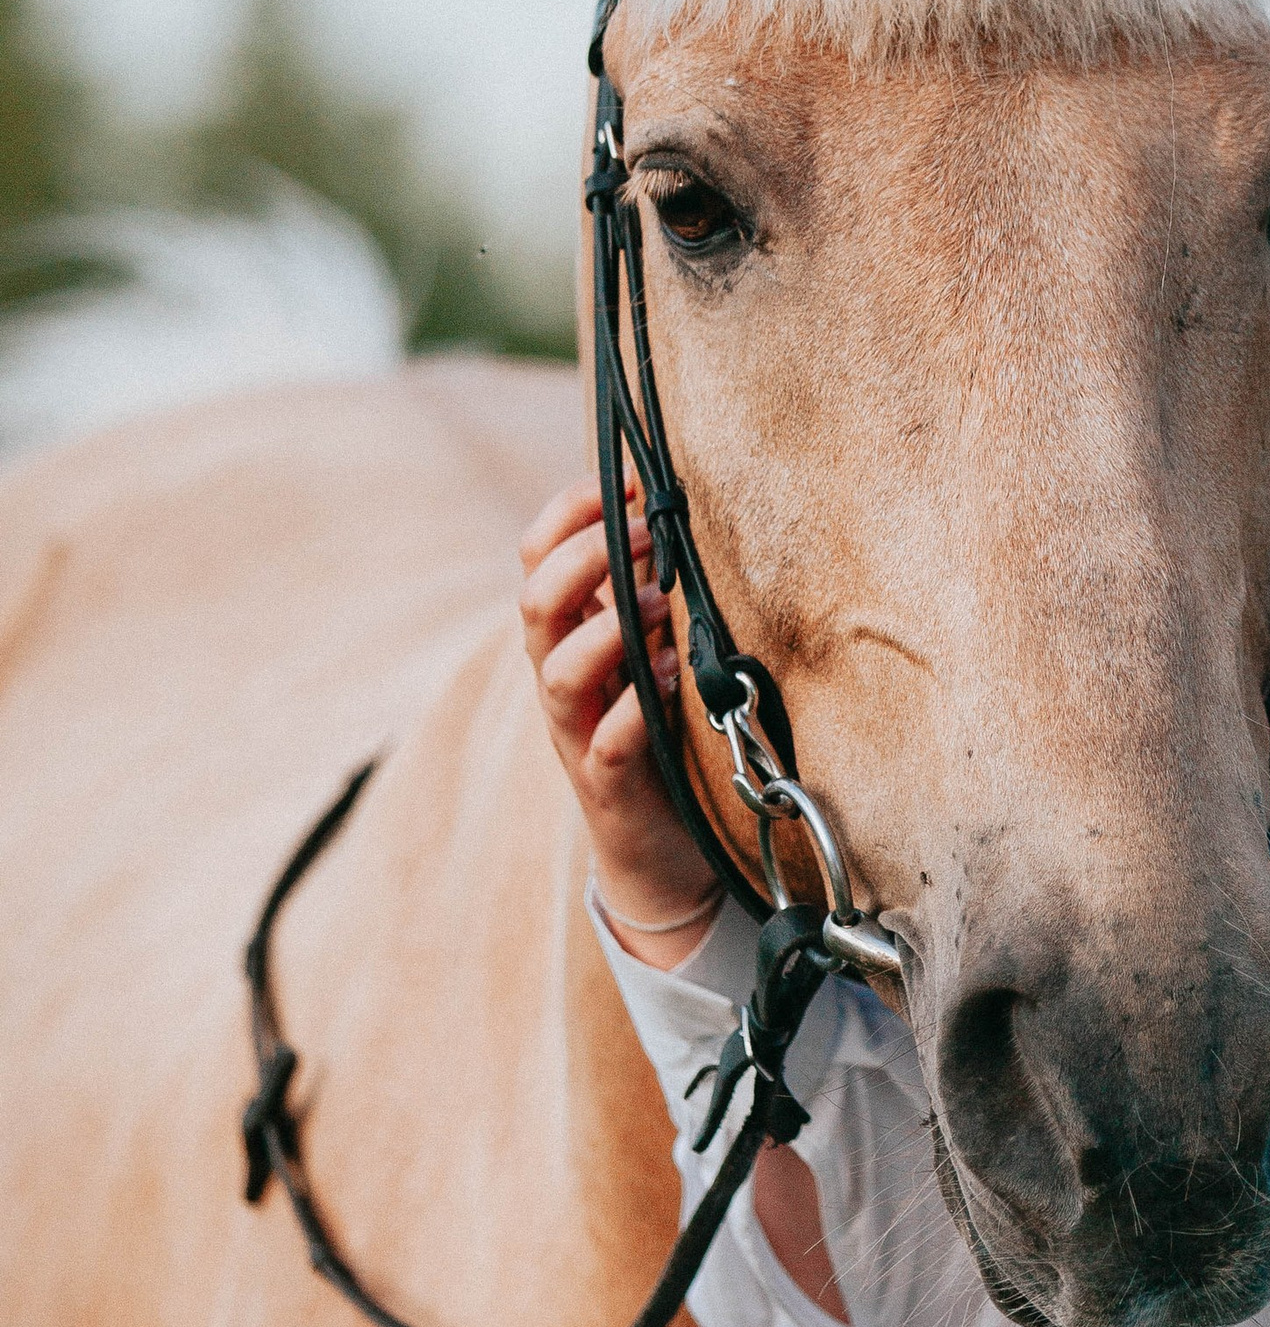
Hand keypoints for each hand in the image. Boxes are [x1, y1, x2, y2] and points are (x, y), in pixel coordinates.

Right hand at [519, 476, 723, 968]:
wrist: (658, 848)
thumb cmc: (658, 733)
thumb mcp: (647, 651)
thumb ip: (647, 591)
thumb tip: (675, 511)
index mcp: (567, 635)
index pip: (536, 556)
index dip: (569, 511)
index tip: (622, 478)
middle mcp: (560, 678)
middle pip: (536, 602)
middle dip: (585, 556)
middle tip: (644, 532)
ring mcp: (578, 731)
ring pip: (557, 669)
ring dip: (605, 627)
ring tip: (654, 602)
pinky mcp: (607, 783)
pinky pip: (606, 741)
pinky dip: (634, 706)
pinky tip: (669, 677)